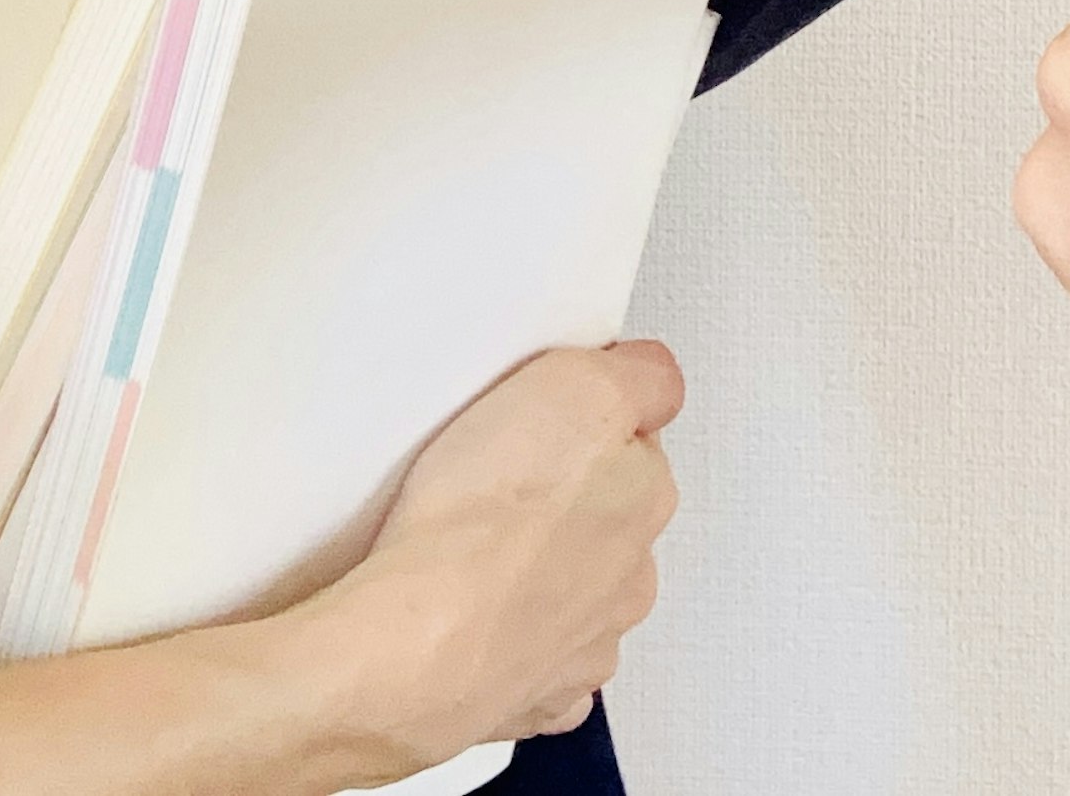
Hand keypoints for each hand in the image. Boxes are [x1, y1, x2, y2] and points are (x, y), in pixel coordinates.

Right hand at [322, 340, 685, 760]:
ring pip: (566, 589)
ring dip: (532, 568)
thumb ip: (640, 375)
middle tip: (496, 474)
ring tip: (467, 544)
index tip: (545, 416)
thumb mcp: (576, 384)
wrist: (416, 646)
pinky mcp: (532, 694)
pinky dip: (501, 633)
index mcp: (646, 497)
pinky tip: (464, 608)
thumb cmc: (479, 521)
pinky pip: (525, 653)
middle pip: (602, 516)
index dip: (584, 418)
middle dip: (559, 498)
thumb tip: (652, 376)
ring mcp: (582, 642)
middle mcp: (629, 577)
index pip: (637, 438)